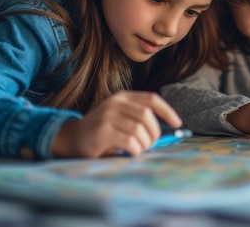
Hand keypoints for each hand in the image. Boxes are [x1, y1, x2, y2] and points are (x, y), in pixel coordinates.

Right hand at [51, 91, 181, 157]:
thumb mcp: (121, 119)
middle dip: (154, 133)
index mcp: (123, 97)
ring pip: (140, 129)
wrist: (72, 138)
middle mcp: (115, 103)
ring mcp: (108, 115)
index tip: (177, 123)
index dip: (167, 111)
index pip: (151, 99)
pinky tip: (130, 152)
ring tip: (138, 149)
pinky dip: (136, 149)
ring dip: (145, 144)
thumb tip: (169, 129)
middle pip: (147, 115)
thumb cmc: (103, 132)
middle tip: (151, 144)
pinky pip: (130, 141)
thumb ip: (140, 120)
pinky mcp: (102, 131)